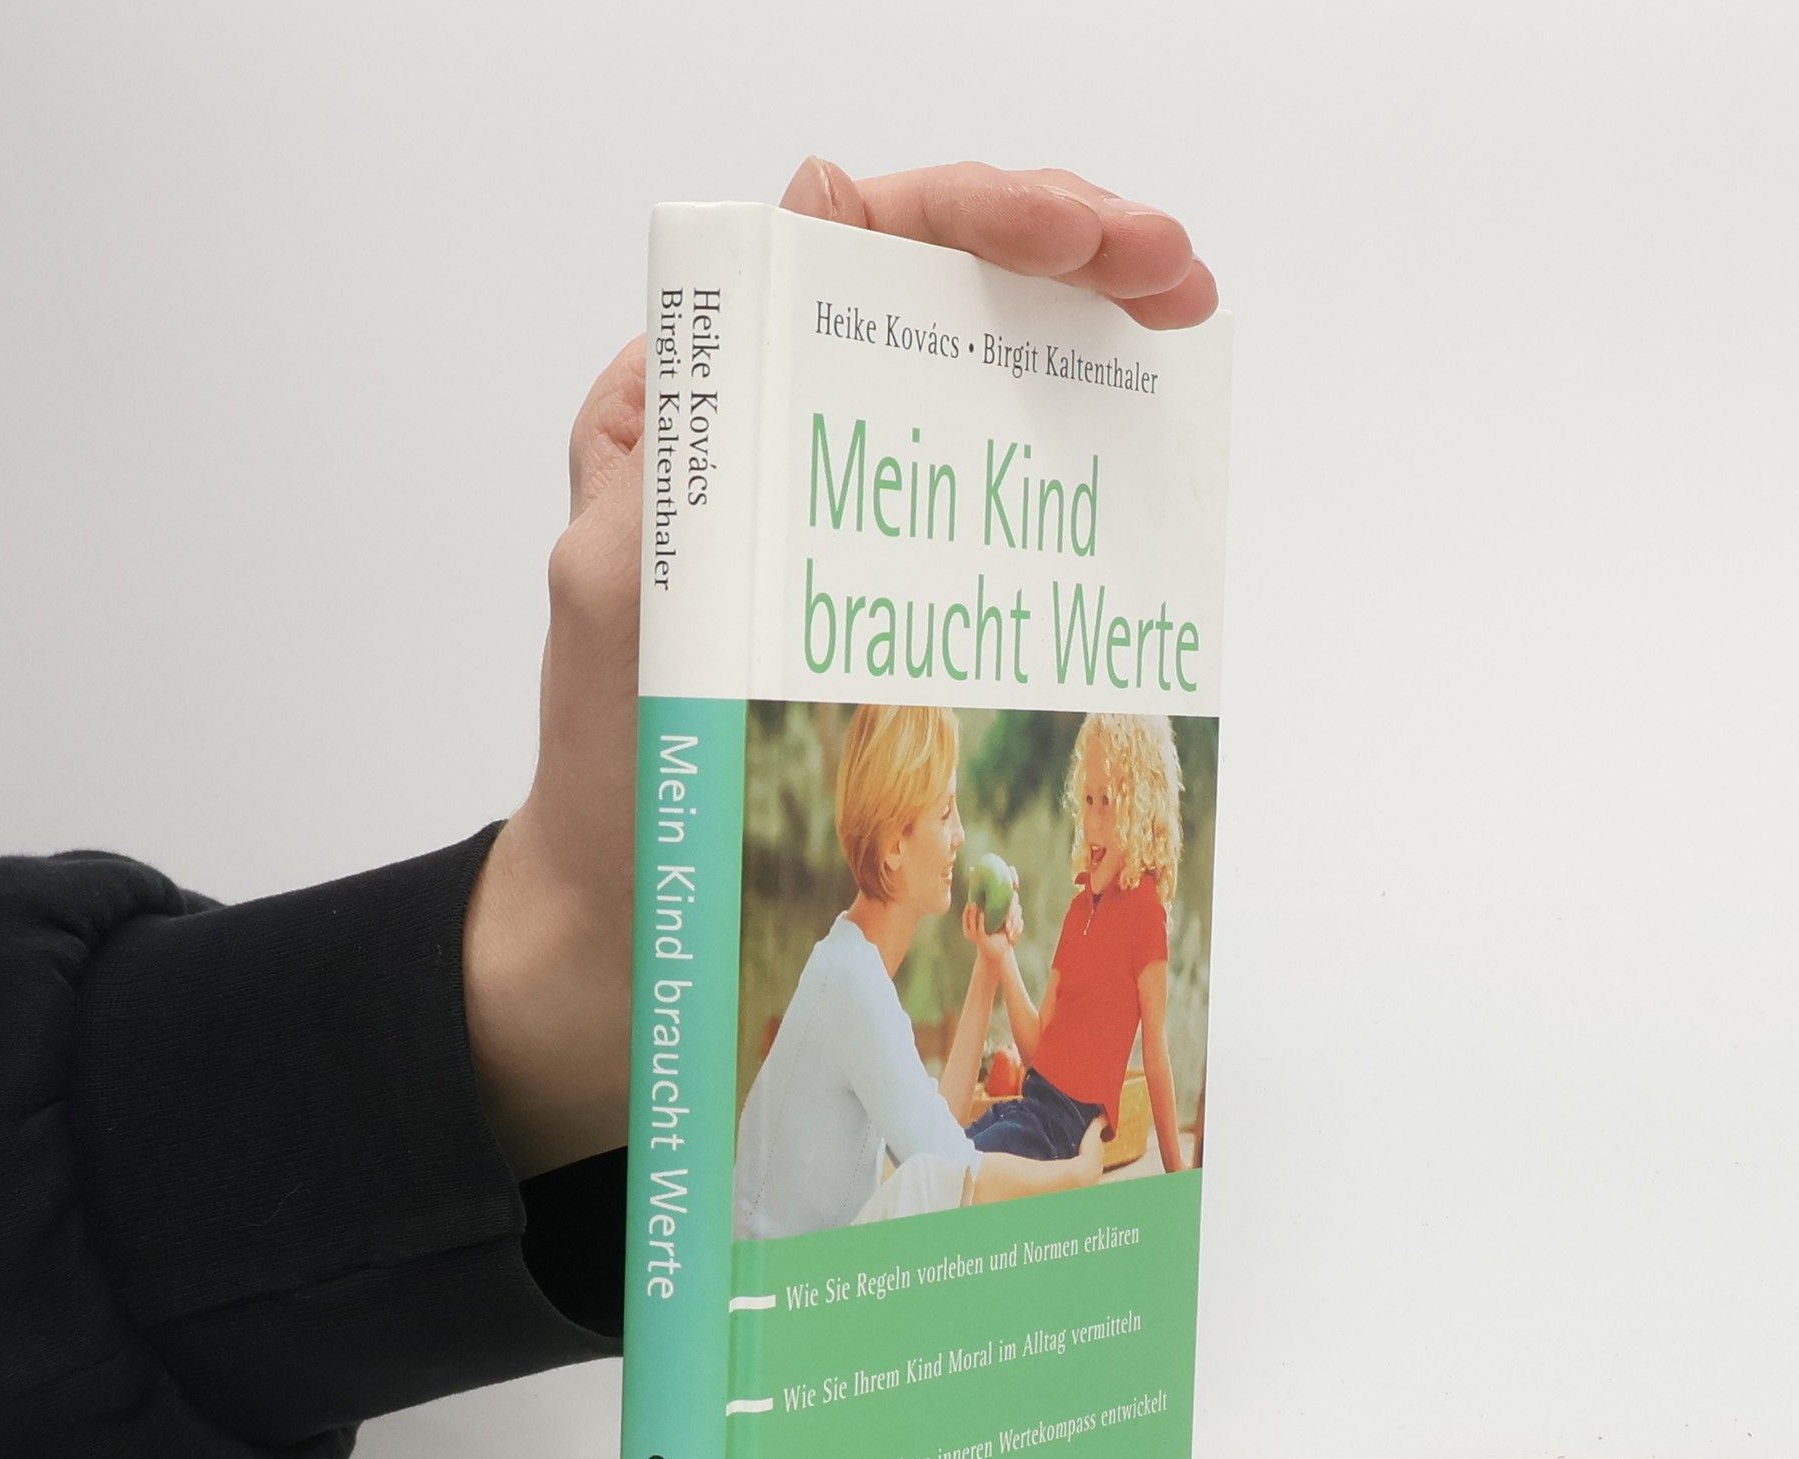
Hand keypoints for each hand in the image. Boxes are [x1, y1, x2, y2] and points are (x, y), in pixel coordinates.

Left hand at [466, 160, 1218, 1178]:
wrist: (636, 923)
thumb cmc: (619, 775)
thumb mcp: (628, 579)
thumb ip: (704, 412)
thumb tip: (819, 196)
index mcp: (703, 405)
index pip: (848, 243)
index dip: (978, 214)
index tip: (1086, 239)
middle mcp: (774, 434)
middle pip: (930, 287)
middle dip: (1061, 250)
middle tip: (1172, 271)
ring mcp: (841, 509)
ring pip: (970, 369)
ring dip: (1082, 326)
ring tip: (1179, 317)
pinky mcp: (887, 586)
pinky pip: (984, 487)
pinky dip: (1066, 448)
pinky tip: (1135, 434)